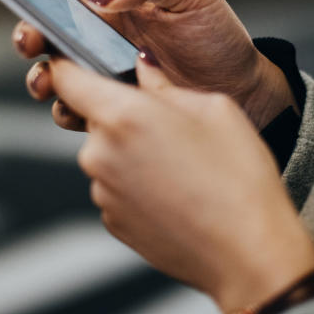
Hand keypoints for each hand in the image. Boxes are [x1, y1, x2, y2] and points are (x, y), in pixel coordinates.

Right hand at [8, 0, 294, 129]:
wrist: (244, 90)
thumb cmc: (216, 33)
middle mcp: (97, 33)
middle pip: (42, 31)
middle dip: (26, 36)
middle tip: (31, 43)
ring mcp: (101, 72)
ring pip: (52, 74)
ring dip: (41, 78)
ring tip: (51, 82)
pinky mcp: (111, 106)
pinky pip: (75, 110)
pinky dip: (68, 111)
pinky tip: (82, 111)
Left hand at [51, 54, 313, 311]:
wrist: (247, 253)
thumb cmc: (238, 177)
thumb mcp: (213, 108)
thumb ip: (164, 83)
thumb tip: (142, 66)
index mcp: (122, 115)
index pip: (65, 77)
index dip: (66, 64)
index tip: (75, 60)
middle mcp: (100, 153)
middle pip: (93, 118)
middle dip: (123, 114)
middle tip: (170, 124)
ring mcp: (102, 192)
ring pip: (107, 153)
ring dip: (132, 151)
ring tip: (182, 164)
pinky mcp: (111, 221)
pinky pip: (116, 186)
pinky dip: (137, 183)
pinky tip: (177, 191)